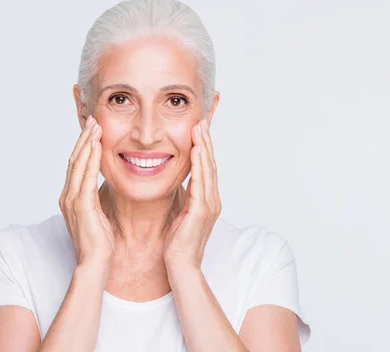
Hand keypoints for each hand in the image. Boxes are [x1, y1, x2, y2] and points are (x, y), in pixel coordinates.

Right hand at [59, 115, 114, 277]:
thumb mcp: (98, 214)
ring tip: (95, 126)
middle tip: (93, 119)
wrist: (95, 264)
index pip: (76, 165)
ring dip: (86, 143)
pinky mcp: (80, 206)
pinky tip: (97, 146)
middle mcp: (67, 196)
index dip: (84, 145)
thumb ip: (96, 198)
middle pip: (74, 159)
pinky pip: (85, 177)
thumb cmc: (100, 243)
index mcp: (71, 197)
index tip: (93, 129)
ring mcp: (71, 201)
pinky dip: (90, 159)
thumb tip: (103, 185)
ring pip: (77, 164)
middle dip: (84, 138)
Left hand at [163, 119, 221, 271]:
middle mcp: (212, 200)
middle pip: (210, 164)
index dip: (203, 148)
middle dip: (206, 141)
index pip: (206, 168)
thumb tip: (178, 184)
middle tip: (201, 120)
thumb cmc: (177, 245)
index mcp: (207, 201)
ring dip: (204, 147)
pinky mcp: (202, 211)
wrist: (181, 268)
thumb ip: (184, 198)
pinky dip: (199, 164)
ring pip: (208, 169)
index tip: (198, 129)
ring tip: (199, 127)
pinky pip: (201, 182)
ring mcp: (209, 205)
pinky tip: (195, 150)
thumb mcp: (180, 215)